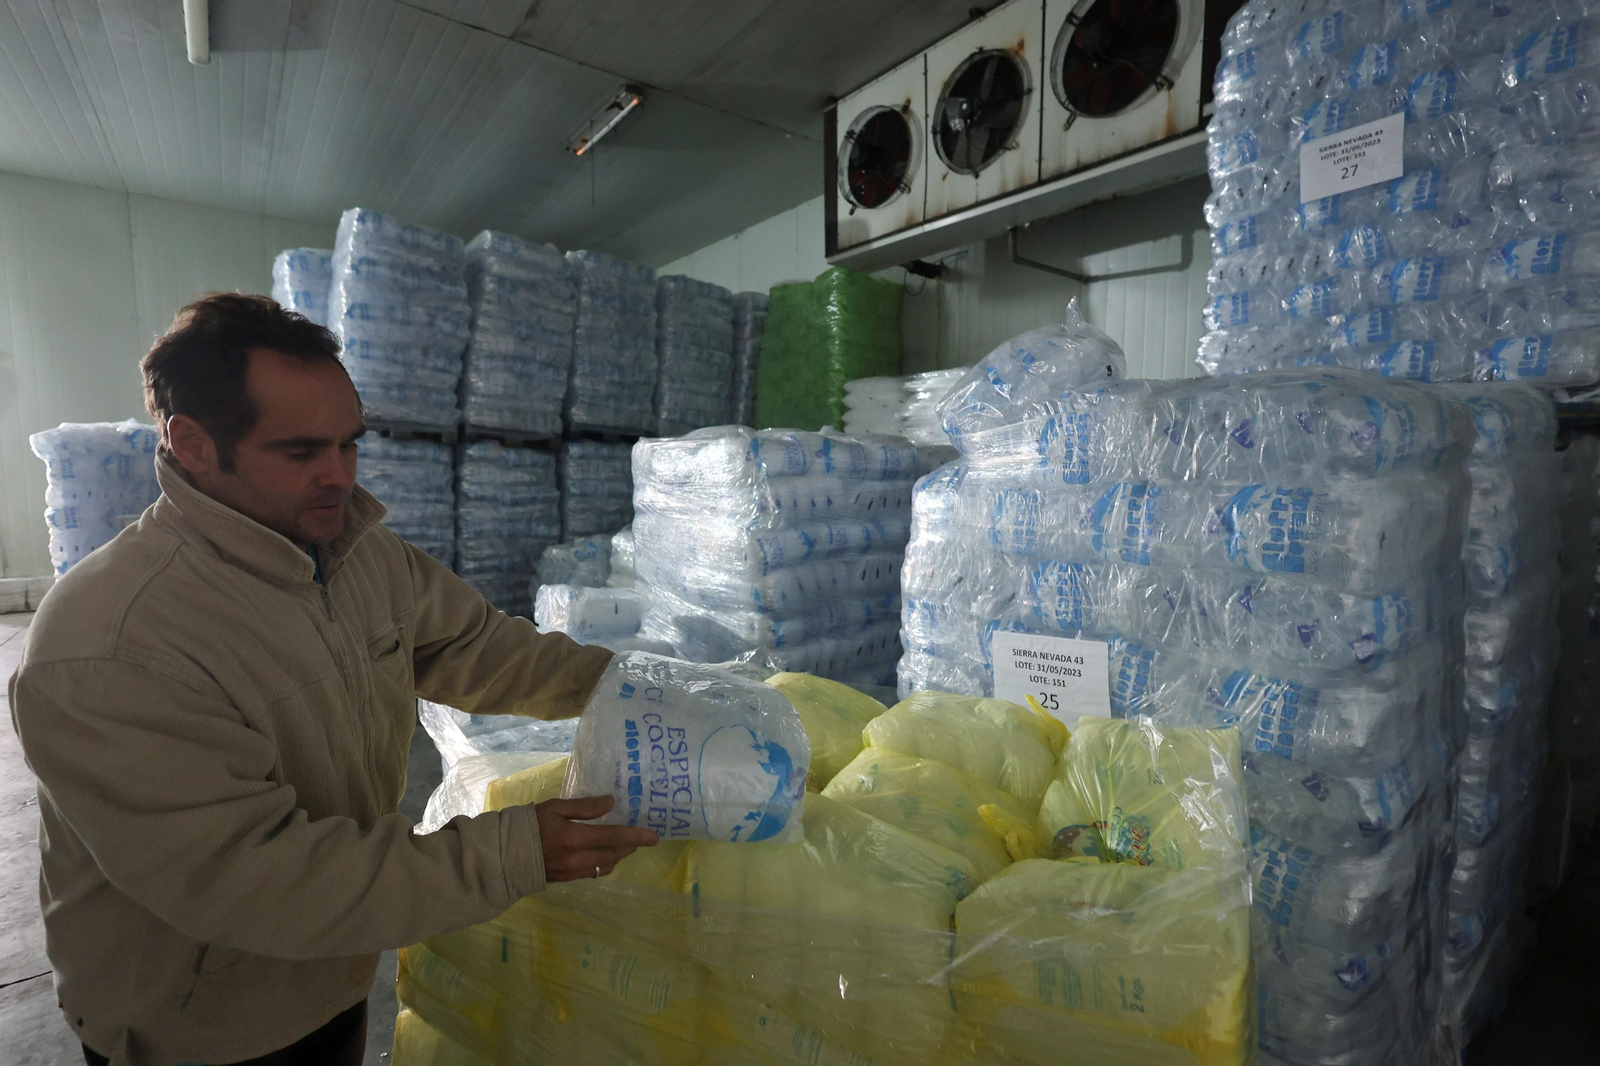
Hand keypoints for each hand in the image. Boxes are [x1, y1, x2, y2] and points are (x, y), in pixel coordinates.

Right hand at [535, 795, 658, 881]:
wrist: (505, 855)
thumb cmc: (529, 825)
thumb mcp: (555, 808)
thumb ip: (584, 807)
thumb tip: (610, 803)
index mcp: (576, 838)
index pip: (615, 837)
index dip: (637, 837)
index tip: (654, 837)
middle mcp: (578, 858)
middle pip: (614, 854)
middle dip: (630, 846)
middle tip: (640, 838)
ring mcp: (573, 872)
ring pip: (606, 866)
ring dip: (618, 856)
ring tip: (623, 845)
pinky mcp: (568, 879)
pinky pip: (593, 872)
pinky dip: (603, 864)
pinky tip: (602, 855)